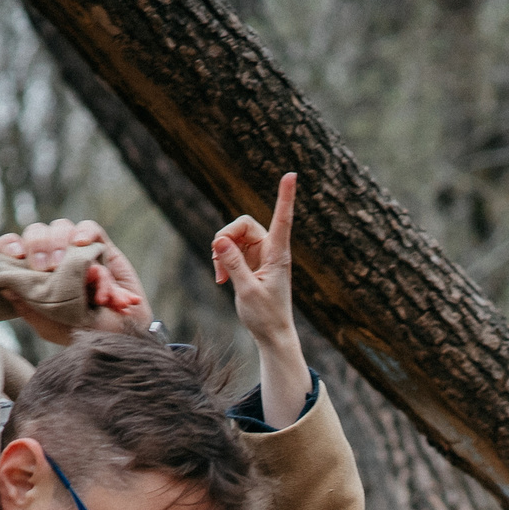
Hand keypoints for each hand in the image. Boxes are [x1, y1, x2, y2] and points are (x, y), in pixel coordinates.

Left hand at [0, 218, 150, 340]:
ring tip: (68, 264)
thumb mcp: (51, 326)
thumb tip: (4, 286)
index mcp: (37, 278)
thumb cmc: (87, 335)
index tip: (17, 255)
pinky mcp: (102, 249)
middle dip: (38, 245)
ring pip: (61, 228)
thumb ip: (28, 307)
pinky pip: (90, 228)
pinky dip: (85, 231)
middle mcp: (55, 262)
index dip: (10, 246)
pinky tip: (82, 243)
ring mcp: (78, 253)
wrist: (125, 336)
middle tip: (46, 266)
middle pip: (37, 233)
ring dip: (61, 241)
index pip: (15, 250)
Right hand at [211, 173, 309, 426]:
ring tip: (219, 275)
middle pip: (243, 224)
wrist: (271, 334)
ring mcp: (260, 255)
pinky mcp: (251, 262)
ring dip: (221, 252)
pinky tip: (220, 278)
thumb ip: (232, 264)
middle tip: (216, 256)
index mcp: (278, 255)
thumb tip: (219, 240)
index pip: (283, 219)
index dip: (285, 197)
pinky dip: (222, 260)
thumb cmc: (265, 316)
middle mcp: (271, 250)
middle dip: (225, 237)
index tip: (292, 175)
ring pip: (234, 236)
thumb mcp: (246, 291)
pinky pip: (230, 249)